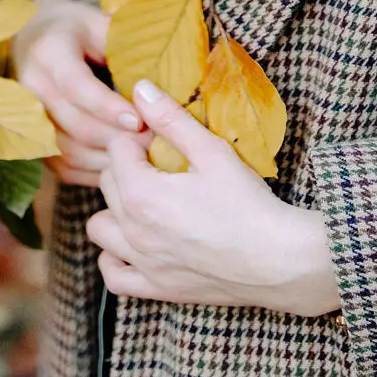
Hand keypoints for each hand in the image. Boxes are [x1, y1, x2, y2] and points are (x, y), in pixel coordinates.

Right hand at [13, 0, 145, 187]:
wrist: (34, 40)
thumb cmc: (76, 31)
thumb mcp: (99, 23)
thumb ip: (125, 42)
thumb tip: (159, 69)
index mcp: (49, 52)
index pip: (76, 85)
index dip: (107, 106)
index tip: (139, 119)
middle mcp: (31, 88)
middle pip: (75, 124)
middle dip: (117, 137)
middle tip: (153, 143)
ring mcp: (27, 118)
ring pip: (69, 152)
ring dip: (109, 159)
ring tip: (143, 156)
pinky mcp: (33, 142)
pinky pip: (64, 167)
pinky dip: (93, 172)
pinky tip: (121, 166)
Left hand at [86, 79, 341, 318]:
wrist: (277, 260)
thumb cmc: (247, 202)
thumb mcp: (212, 151)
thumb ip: (171, 119)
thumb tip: (140, 88)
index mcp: (140, 193)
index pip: (117, 149)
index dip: (140, 136)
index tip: (163, 137)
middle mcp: (132, 230)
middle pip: (106, 184)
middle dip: (127, 166)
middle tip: (161, 163)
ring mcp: (141, 263)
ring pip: (99, 229)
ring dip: (114, 211)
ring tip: (145, 202)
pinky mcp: (156, 288)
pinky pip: (113, 275)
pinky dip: (116, 258)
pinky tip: (138, 244)